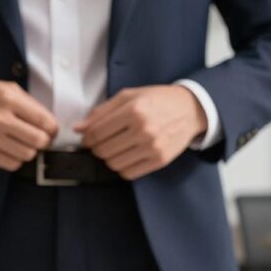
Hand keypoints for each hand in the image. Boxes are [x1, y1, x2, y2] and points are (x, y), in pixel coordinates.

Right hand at [0, 79, 58, 170]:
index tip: (51, 130)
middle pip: (39, 141)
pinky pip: (11, 165)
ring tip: (24, 143)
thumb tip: (49, 124)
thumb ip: (28, 104)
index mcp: (8, 98)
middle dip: (45, 141)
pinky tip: (11, 150)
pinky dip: (16, 160)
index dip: (53, 129)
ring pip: (27, 155)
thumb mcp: (5, 88)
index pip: (45, 121)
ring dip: (30, 151)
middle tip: (40, 139)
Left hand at [74, 85, 207, 179]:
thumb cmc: (158, 100)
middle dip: (96, 148)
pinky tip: (125, 156)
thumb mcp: (129, 96)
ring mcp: (153, 147)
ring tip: (114, 149)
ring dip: (108, 159)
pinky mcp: (160, 160)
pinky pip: (129, 173)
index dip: (87, 138)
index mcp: (134, 110)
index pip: (98, 132)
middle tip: (100, 143)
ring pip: (114, 164)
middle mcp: (143, 130)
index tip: (87, 139)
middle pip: (104, 150)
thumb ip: (102, 111)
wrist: (190, 110)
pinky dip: (122, 167)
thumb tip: (79, 128)